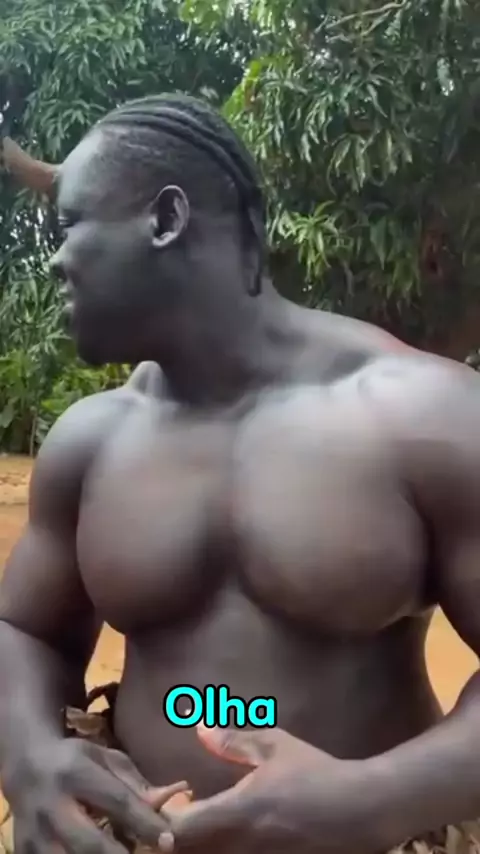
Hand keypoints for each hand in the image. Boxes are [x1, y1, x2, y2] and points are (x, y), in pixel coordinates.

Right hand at [3, 736, 188, 853]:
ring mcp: (33, 834)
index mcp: (74, 772)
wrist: (25, 768)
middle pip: (89, 844)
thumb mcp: (105, 758)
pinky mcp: (24, 852)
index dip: (144, 823)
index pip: (116, 802)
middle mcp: (50, 805)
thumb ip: (134, 782)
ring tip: (123, 852)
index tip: (168, 841)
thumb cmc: (75, 760)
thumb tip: (166, 805)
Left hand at [167, 725, 372, 853]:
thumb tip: (199, 729)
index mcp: (238, 812)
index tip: (172, 800)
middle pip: (188, 852)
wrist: (361, 811)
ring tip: (203, 823)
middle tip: (182, 813)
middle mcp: (241, 846)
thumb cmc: (315, 773)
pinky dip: (221, 850)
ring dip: (199, 844)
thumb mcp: (276, 747)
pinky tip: (227, 834)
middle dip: (178, 836)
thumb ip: (234, 741)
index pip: (180, 829)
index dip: (166, 818)